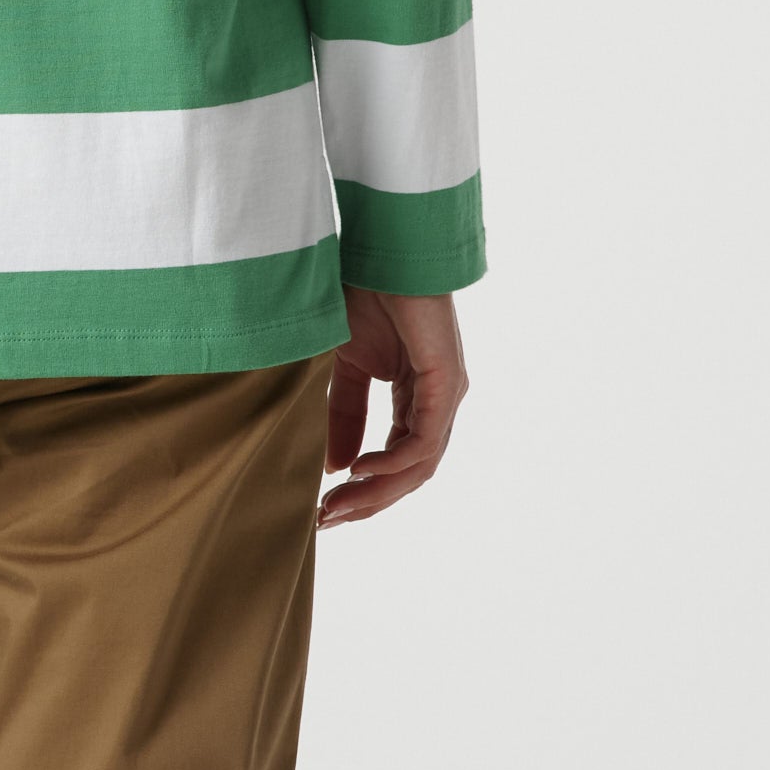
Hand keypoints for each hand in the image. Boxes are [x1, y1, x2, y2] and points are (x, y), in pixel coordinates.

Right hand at [320, 286, 467, 528]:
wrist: (378, 249)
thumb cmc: (364, 295)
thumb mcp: (345, 366)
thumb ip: (343, 415)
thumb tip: (336, 467)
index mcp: (417, 398)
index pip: (397, 461)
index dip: (361, 491)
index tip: (321, 510)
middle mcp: (438, 402)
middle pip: (410, 474)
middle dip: (367, 503)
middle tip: (326, 520)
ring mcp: (447, 394)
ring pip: (419, 465)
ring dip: (377, 492)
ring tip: (337, 505)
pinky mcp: (446, 382)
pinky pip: (424, 440)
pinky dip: (392, 462)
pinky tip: (359, 470)